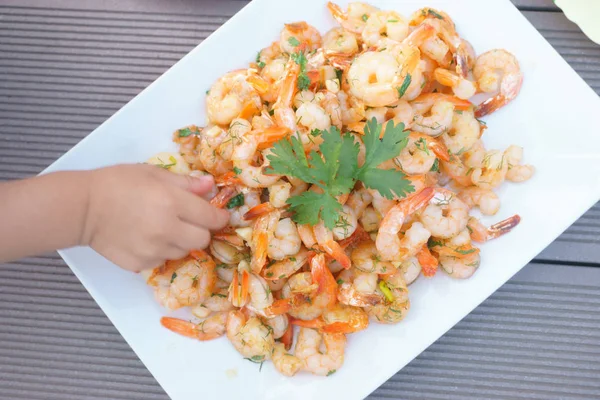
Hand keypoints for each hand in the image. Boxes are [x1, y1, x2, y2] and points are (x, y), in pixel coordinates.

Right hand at [81, 164, 228, 271]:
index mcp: (172, 203)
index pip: (212, 218)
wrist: (82, 208)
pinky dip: (160, 251)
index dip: (218, 217)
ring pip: (183, 252)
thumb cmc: (117, 183)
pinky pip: (162, 260)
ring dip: (180, 241)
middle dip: (200, 230)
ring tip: (161, 227)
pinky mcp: (140, 264)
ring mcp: (153, 250)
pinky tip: (145, 237)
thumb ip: (186, 182)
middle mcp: (166, 229)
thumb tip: (211, 186)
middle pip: (202, 240)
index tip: (218, 215)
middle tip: (187, 220)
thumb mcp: (153, 173)